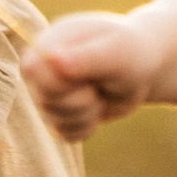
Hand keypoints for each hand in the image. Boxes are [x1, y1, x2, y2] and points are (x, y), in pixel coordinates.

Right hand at [22, 12, 161, 140]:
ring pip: (55, 120)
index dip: (57, 82)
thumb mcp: (118, 51)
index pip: (32, 68)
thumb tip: (53, 60)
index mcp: (52, 42)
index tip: (85, 79)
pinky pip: (66, 134)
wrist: (143, 67)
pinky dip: (87, 127)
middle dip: (78, 99)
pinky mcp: (61, 114)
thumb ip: (88, 57)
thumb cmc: (131, 51)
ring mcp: (51, 92)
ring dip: (86, 113)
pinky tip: (98, 108)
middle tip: (98, 84)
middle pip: (44, 98)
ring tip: (100, 92)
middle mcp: (45, 67)